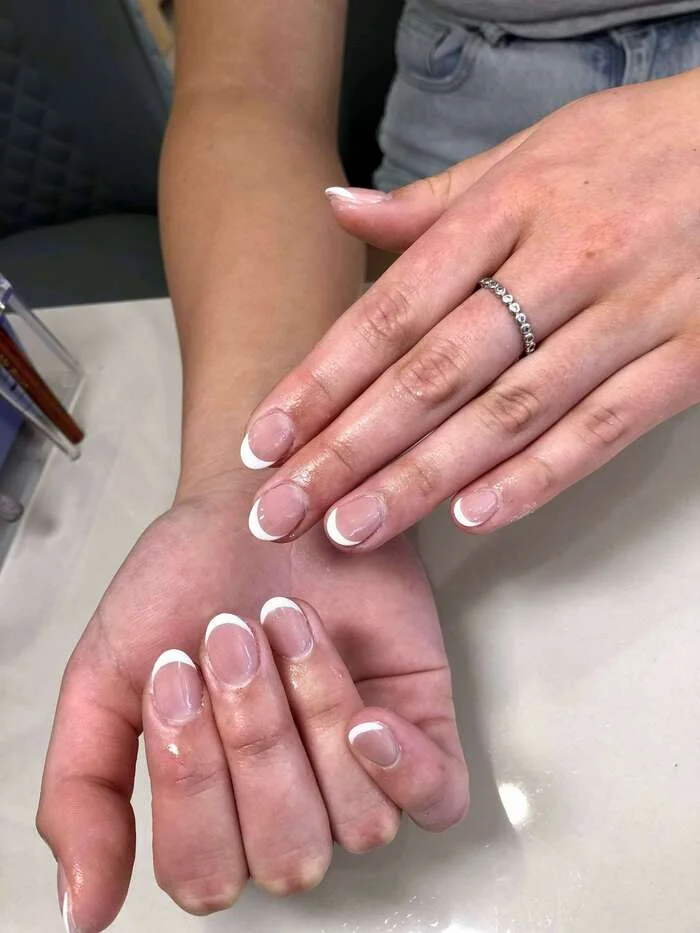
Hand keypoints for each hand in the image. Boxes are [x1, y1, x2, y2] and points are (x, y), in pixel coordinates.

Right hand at [37, 481, 466, 932]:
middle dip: (253, 738)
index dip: (190, 780)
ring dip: (315, 718)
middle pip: (287, 854)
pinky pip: (439, 800)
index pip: (205, 870)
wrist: (256, 502)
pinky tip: (366, 717)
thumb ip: (84, 790)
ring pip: (357, 823)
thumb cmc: (186, 582)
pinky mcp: (424, 728)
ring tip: (287, 627)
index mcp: (213, 809)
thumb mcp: (107, 677)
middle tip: (232, 637)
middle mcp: (291, 806)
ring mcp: (362, 772)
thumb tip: (81, 909)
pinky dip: (407, 771)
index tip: (176, 669)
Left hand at [241, 70, 699, 549]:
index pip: (394, 309)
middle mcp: (560, 263)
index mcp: (510, 208)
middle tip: (284, 508)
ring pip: (506, 413)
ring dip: (422, 478)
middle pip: (434, 373)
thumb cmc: (635, 149)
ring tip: (354, 528)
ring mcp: (627, 314)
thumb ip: (431, 200)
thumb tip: (338, 210)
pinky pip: (601, 429)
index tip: (266, 437)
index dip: (323, 379)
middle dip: (349, 449)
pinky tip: (472, 517)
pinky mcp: (685, 359)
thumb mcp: (529, 152)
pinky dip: (536, 477)